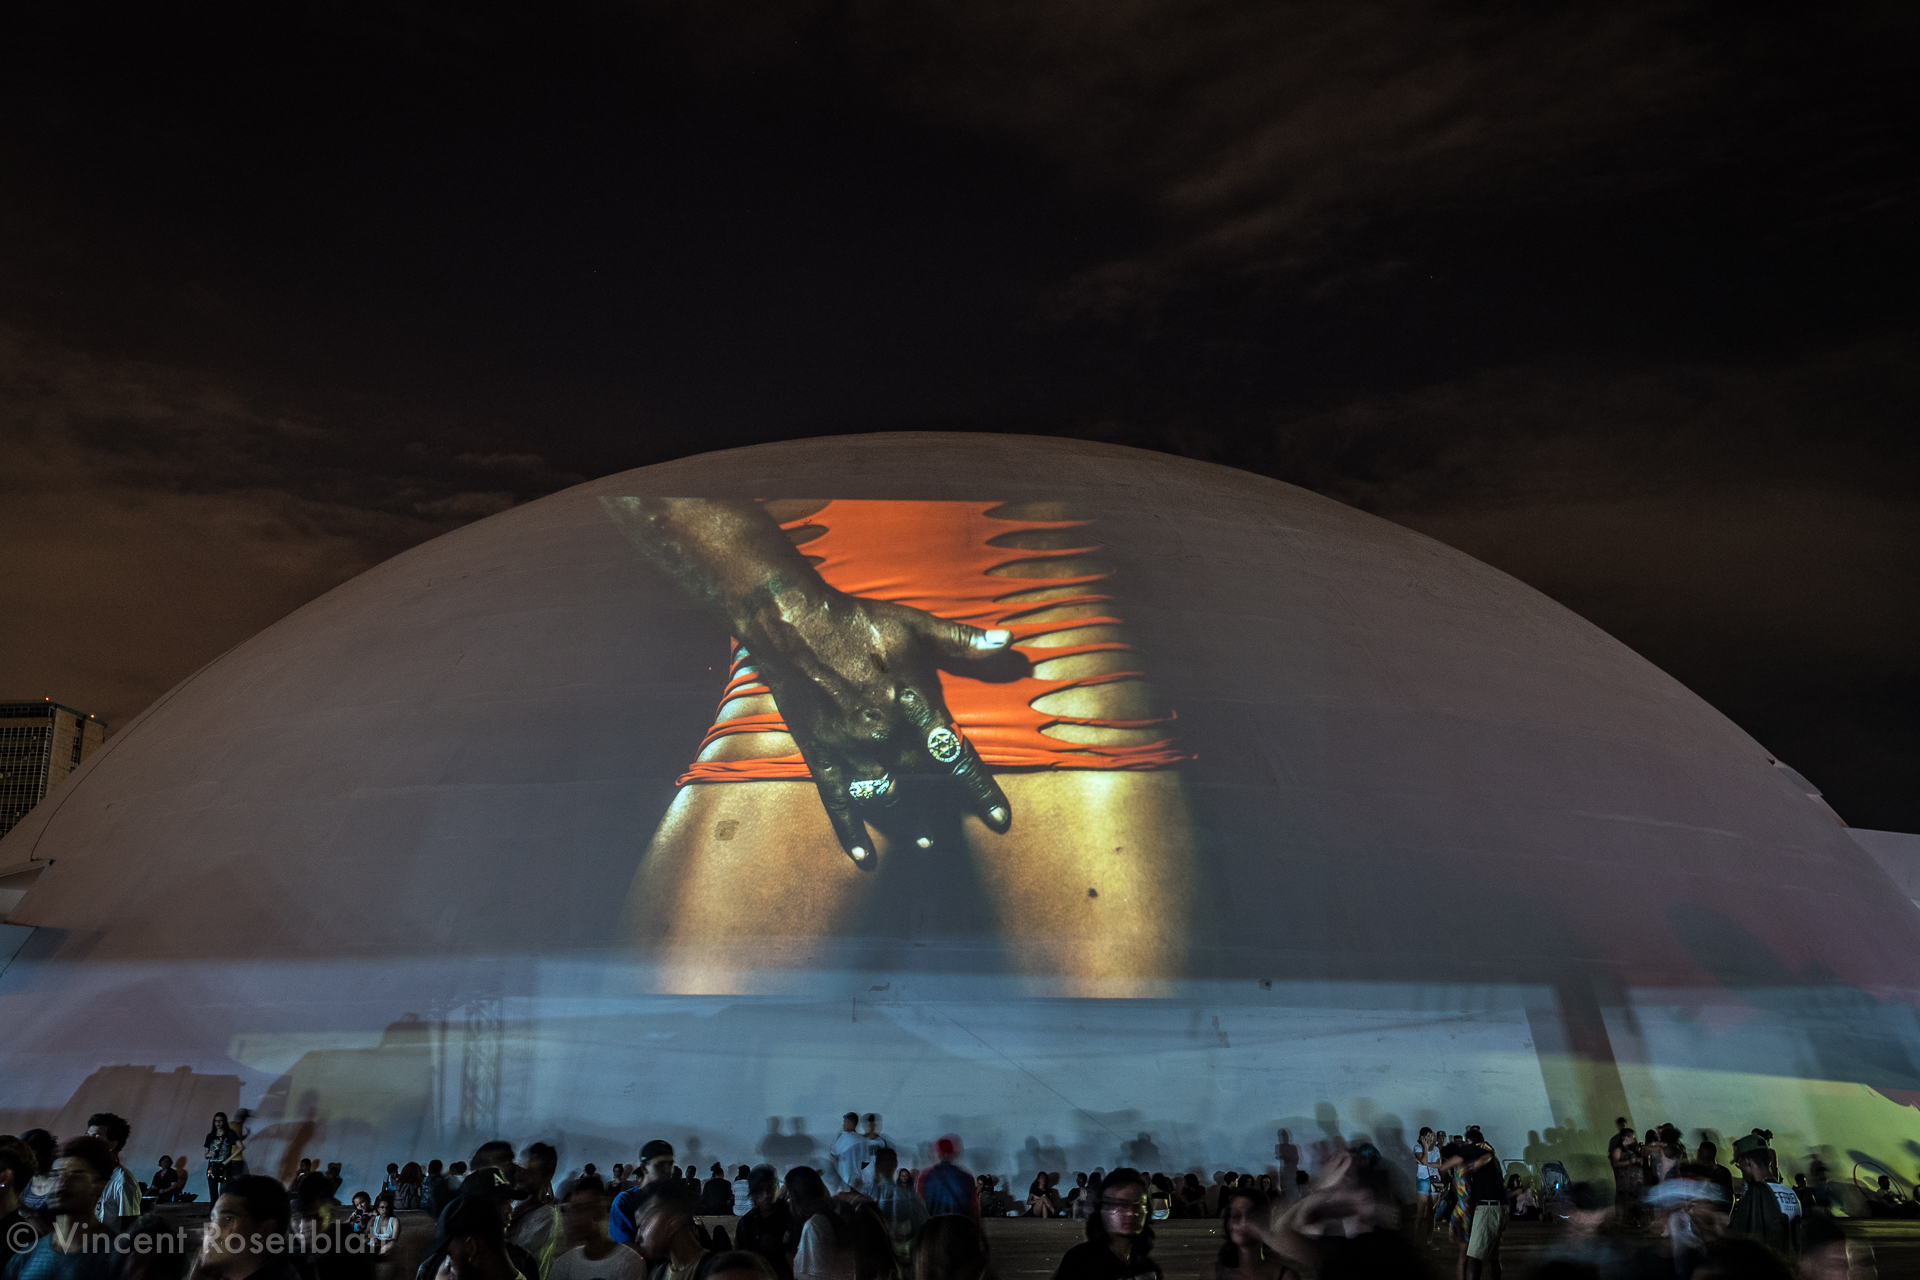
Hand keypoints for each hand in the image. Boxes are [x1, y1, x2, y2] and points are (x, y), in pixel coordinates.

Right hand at [738, 588, 1015, 863]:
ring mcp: (849, 748)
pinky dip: (850, 831)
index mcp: (911, 703)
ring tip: (926, 842)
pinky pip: (838, 802)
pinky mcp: (820, 755)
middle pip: (922, 782)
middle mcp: (883, 733)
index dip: (979, 790)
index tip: (999, 820)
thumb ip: (961, 640)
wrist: (792, 623)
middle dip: (941, 809)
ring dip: (907, 824)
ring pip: (886, 799)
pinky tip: (864, 857)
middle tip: (956, 832)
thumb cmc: (857, 621)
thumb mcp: (914, 625)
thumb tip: (1009, 641)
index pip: (954, 756)